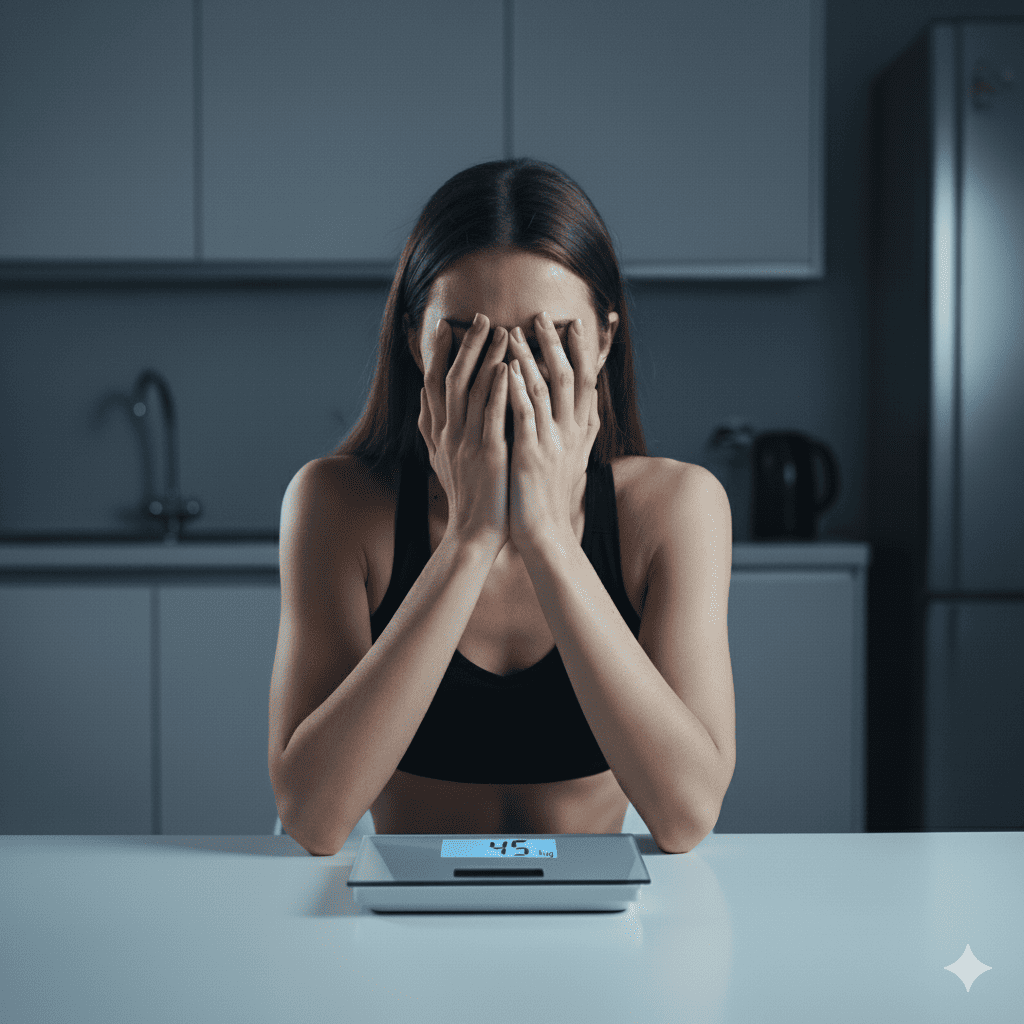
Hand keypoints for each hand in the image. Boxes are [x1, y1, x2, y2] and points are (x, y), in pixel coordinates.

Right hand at [418, 314, 510, 556]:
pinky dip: (498, 389)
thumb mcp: (441, 459)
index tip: (446, 326)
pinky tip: (508, 367)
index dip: (438, 353)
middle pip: (451, 378)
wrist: (474, 533)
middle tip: (481, 318)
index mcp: (439, 433)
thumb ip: (431, 426)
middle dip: (467, 346)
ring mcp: (466, 443)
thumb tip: (423, 395)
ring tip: (502, 331)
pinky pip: (492, 415)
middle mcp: (448, 433)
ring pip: (472, 391)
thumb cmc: (466, 495)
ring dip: (486, 358)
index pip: (433, 384)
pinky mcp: (488, 454)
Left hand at [505, 312, 599, 553]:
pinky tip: (505, 368)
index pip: (587, 381)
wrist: (545, 533)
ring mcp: (553, 442)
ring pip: (546, 388)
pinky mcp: (532, 455)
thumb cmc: (550, 495)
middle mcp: (572, 432)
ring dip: (530, 357)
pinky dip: (517, 388)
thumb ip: (574, 429)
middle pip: (570, 376)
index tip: (574, 324)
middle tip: (542, 316)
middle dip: (556, 344)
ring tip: (513, 331)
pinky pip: (525, 414)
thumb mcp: (571, 458)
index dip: (582, 350)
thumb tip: (583, 404)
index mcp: (581, 431)